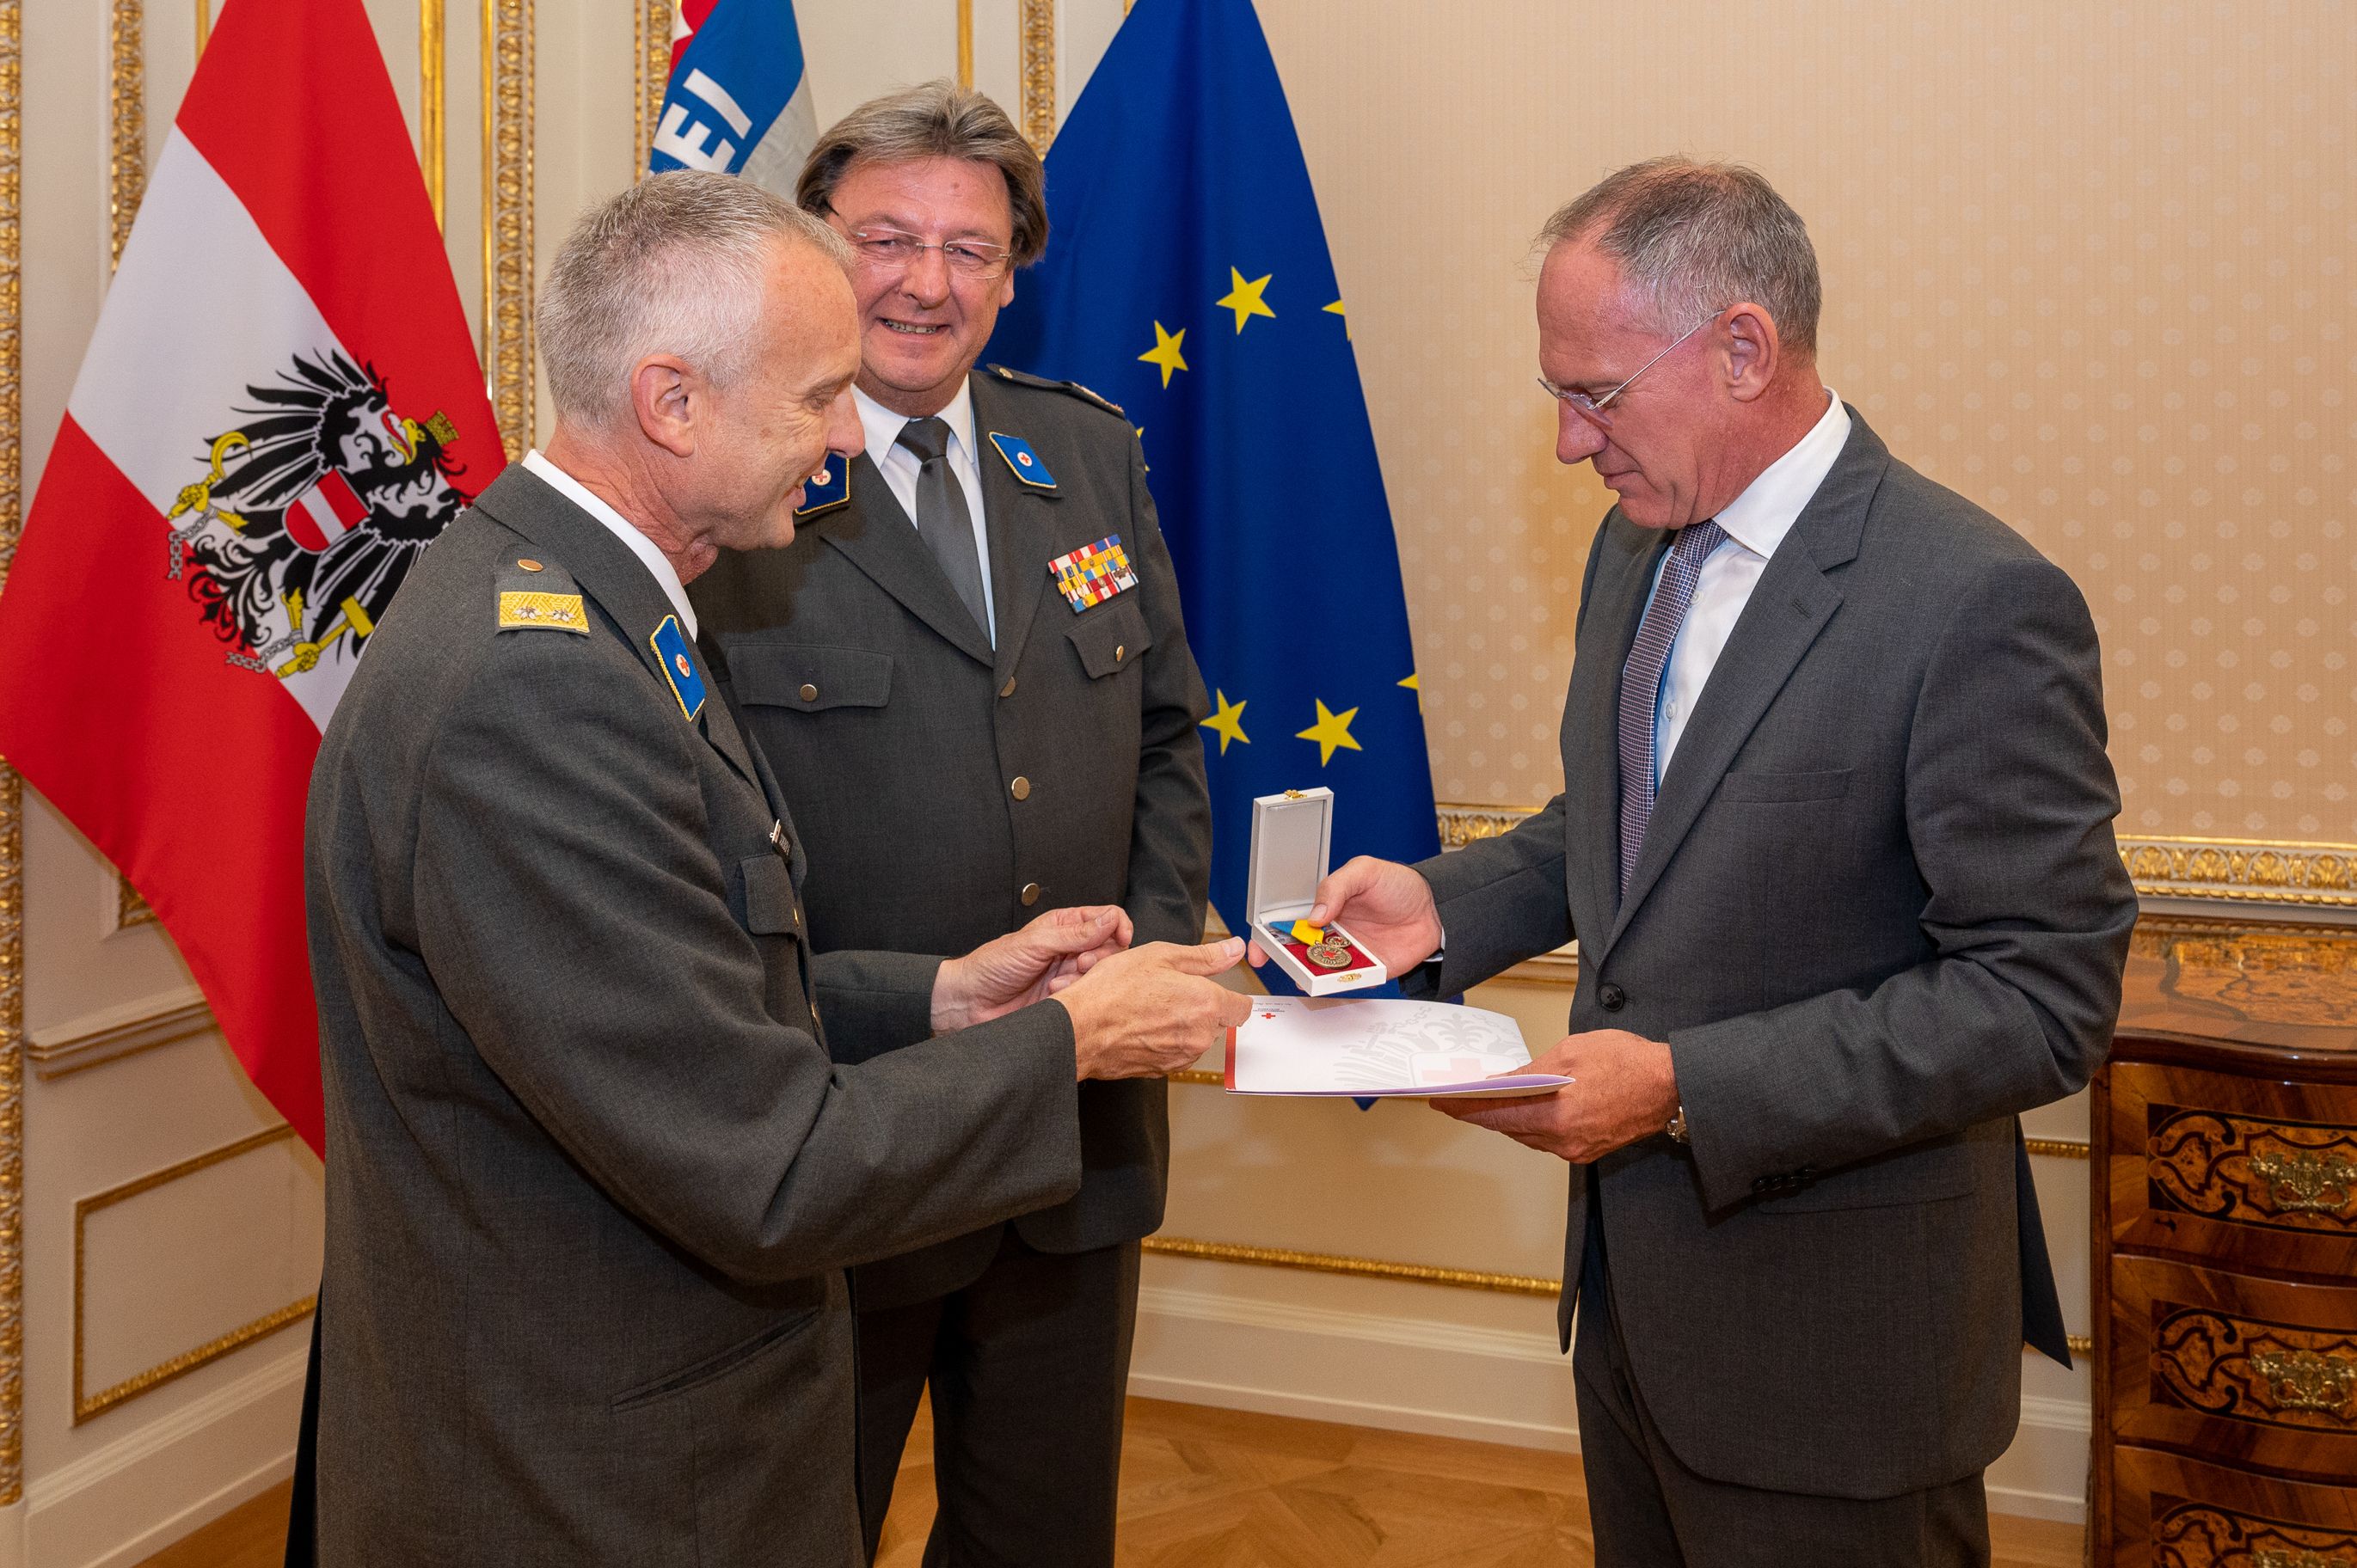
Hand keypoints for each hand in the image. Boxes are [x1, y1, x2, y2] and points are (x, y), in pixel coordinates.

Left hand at [931, 905, 1134, 1032]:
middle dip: (1100, 957)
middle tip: (1080, 963)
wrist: (970, 1002)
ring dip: (1082, 979)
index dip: (1118, 926)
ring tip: (1056, 983)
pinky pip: (1087, 997)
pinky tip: (1053, 994)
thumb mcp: (1035, 942)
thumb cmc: (993, 966)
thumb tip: (1110, 920)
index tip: (1120, 939)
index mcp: (1065, 925)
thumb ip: (1075, 933)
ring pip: (1100, 975)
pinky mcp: (1066, 999)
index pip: (1108, 917)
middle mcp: (1071, 948)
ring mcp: (1069, 974)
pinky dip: (1074, 996)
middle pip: (1111, 948)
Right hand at [1052, 938, 1253, 1080]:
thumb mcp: (1159, 956)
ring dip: (1181, 1024)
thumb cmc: (1112, 992)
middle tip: (1168, 990)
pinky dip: (1163, 1040)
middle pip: (1216, 1021)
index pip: (1242, 1007)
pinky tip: (1140, 1024)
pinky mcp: (1162, 1070)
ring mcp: (1181, 1056)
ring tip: (1149, 1006)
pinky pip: (1174, 1052)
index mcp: (1206, 1004)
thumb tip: (1233, 950)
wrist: (1079, 1029)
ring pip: (1194, 1037)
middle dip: (1200, 1006)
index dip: (1231, 994)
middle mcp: (1199, 1035)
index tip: (1218, 989)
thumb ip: (1204, 956)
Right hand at [1244, 855, 1441, 975]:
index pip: (1289, 918)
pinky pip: (1343, 980)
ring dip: (1304, 970)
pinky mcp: (1365, 971)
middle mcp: (1330, 931)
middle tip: (1270, 960)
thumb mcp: (1365, 871)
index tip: (1257, 942)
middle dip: (1279, 955)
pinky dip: (1332, 983)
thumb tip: (1314, 914)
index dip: (1269, 931)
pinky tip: (1326, 981)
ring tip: (1300, 970)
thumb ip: (1336, 886)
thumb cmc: (1399, 885)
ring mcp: (1346, 953)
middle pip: (1296, 947)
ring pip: (1316, 966)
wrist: (1436, 909)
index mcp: (1325, 905)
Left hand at [1432, 1029, 1679, 1162]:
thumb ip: (1531, 1071)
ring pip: (1526, 1135)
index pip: (1494, 1114)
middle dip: (1480, 1112)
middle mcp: (1562, 1141)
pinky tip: (1521, 1109)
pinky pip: (1546, 1140)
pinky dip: (1529, 1124)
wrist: (1672, 1087)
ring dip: (1504, 1119)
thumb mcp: (1571, 1052)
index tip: (1440, 1100)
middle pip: (1507, 1127)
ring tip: (1482, 1102)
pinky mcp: (1588, 1151)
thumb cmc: (1627, 1062)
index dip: (1463, 1107)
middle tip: (1455, 1098)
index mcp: (1554, 1116)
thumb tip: (1501, 1081)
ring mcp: (1575, 1149)